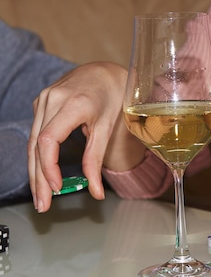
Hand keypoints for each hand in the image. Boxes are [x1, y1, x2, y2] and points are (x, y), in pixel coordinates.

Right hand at [28, 62, 144, 212]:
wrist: (104, 71)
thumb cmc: (112, 95)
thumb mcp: (109, 127)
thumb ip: (97, 160)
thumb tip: (96, 192)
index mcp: (73, 103)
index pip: (49, 139)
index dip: (48, 166)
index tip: (56, 187)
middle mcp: (53, 99)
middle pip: (36, 145)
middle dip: (38, 178)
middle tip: (43, 204)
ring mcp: (43, 99)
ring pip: (32, 142)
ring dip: (35, 171)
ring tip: (40, 197)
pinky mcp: (41, 104)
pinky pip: (35, 134)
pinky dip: (37, 157)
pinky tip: (41, 175)